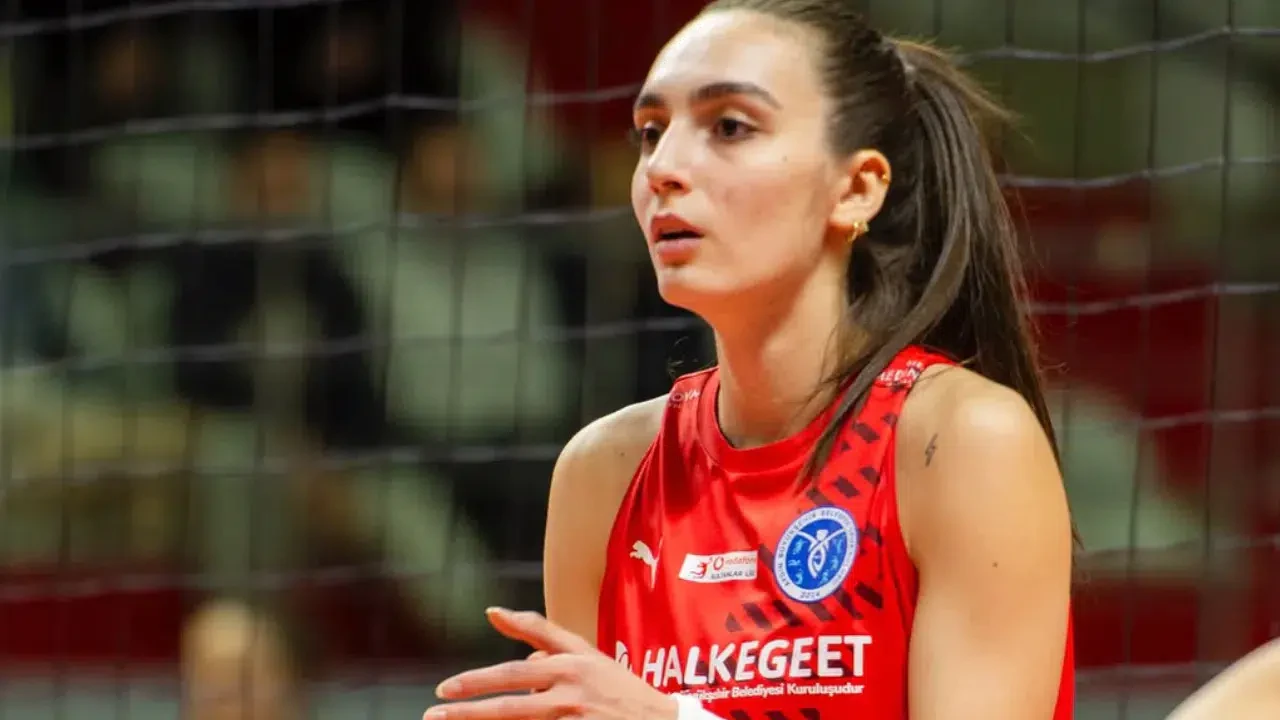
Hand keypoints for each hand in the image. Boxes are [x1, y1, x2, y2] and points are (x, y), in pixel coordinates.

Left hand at [423, 607, 677, 719]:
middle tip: (435, 714)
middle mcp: (571, 694)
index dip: (477, 681)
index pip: (513, 673)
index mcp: (569, 666)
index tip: (444, 688)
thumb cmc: (615, 685)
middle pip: (511, 707)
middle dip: (469, 712)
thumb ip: (537, 631)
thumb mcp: (581, 650)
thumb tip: (491, 611)